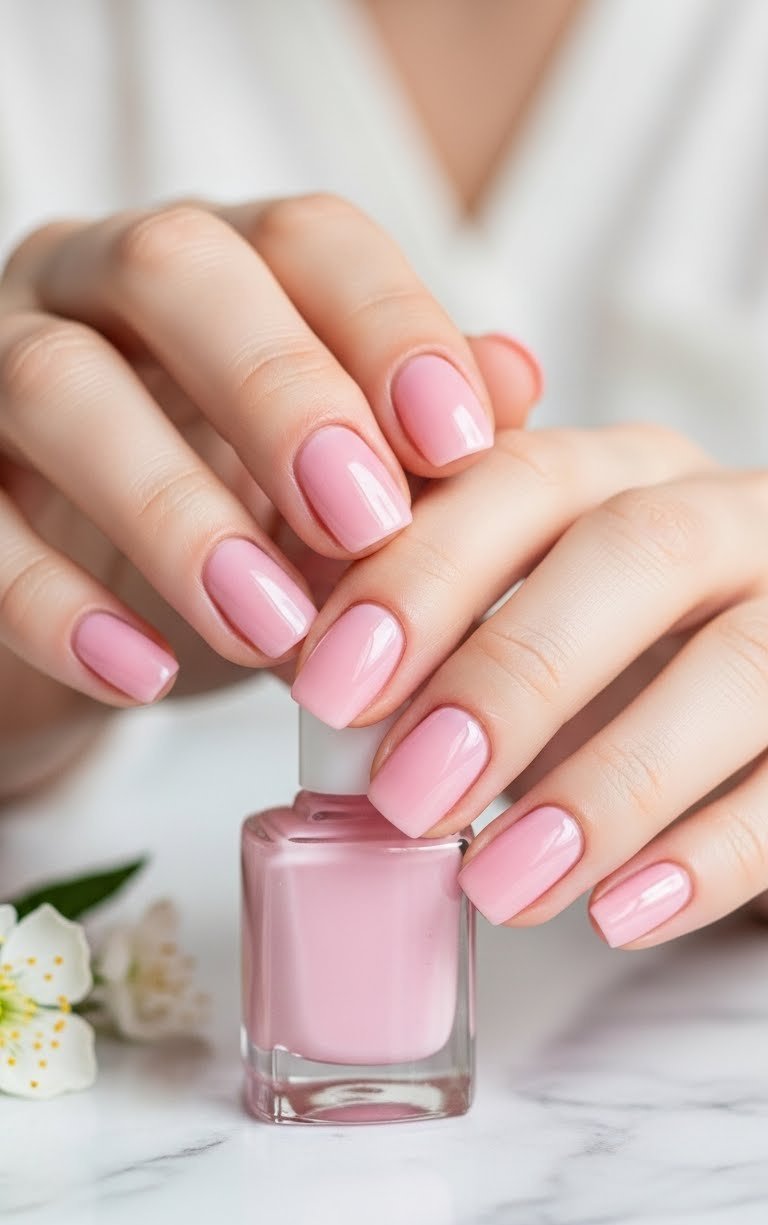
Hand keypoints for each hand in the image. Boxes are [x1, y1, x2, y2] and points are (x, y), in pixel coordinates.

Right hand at [0, 196, 539, 766]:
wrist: (97, 615)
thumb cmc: (240, 530)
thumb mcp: (337, 494)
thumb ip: (417, 444)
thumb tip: (516, 378)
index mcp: (224, 266)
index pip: (307, 238)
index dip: (389, 327)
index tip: (460, 445)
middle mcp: (100, 283)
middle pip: (176, 267)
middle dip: (280, 391)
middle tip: (361, 523)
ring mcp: (1, 365)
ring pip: (58, 386)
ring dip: (176, 509)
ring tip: (268, 628)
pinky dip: (55, 604)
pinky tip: (141, 672)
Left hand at [292, 424, 767, 947]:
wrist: (753, 712)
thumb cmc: (603, 662)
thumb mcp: (508, 619)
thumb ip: (410, 609)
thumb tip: (278, 628)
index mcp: (619, 472)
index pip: (520, 478)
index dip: (422, 574)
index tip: (329, 683)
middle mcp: (725, 517)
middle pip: (635, 554)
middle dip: (512, 672)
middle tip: (408, 794)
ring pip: (737, 669)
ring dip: (608, 783)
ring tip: (499, 883)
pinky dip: (712, 857)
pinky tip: (618, 915)